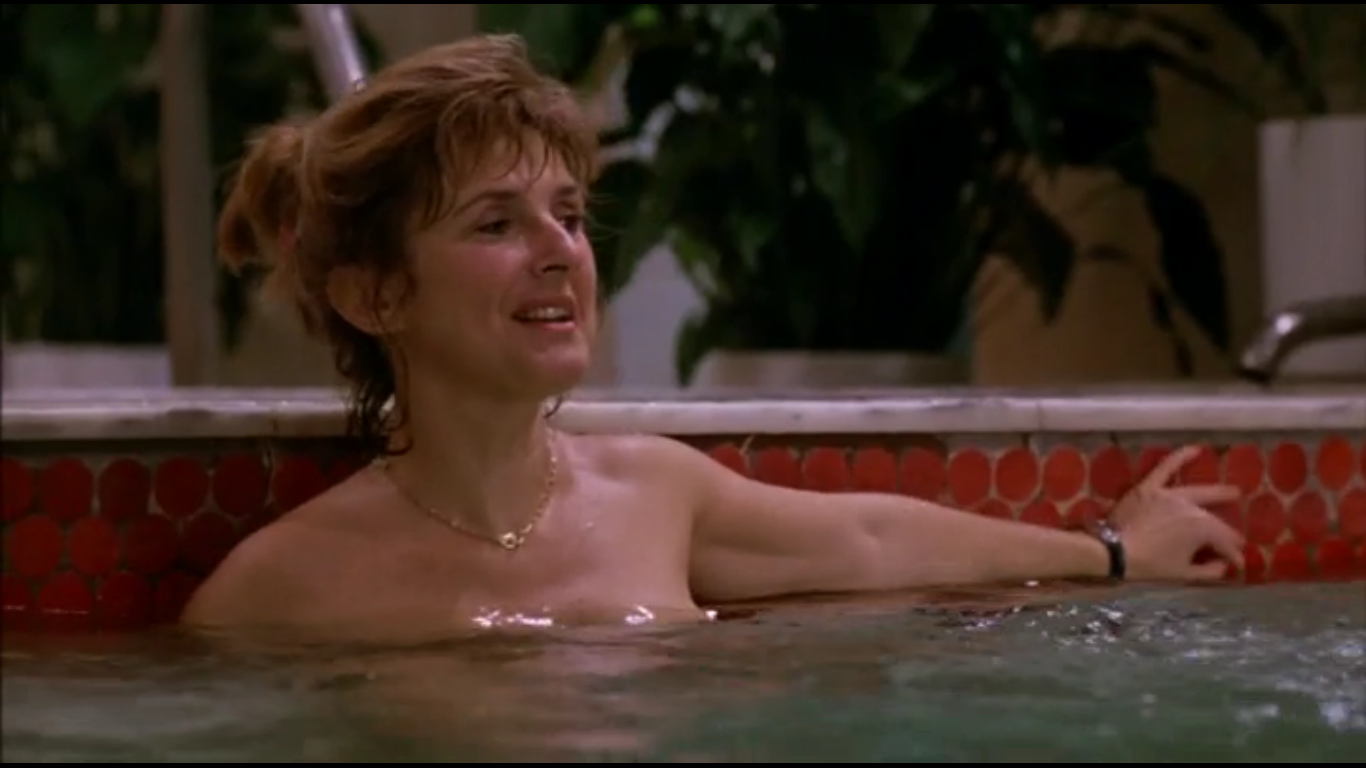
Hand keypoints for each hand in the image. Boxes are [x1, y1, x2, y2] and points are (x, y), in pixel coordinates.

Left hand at [1109, 445, 1245, 580]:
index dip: (1232, 555)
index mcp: (1202, 529)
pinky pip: (1165, 468)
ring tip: (1234, 492)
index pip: (1224, 541)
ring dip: (1217, 492)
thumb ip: (1208, 571)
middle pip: (1214, 519)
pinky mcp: (1148, 488)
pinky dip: (1179, 457)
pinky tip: (1195, 450)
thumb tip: (1223, 566)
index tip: (1236, 565)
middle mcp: (1190, 507)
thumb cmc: (1149, 566)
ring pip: (1197, 492)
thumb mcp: (1183, 574)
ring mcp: (1169, 495)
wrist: (1113, 552)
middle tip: (1238, 539)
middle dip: (1228, 531)